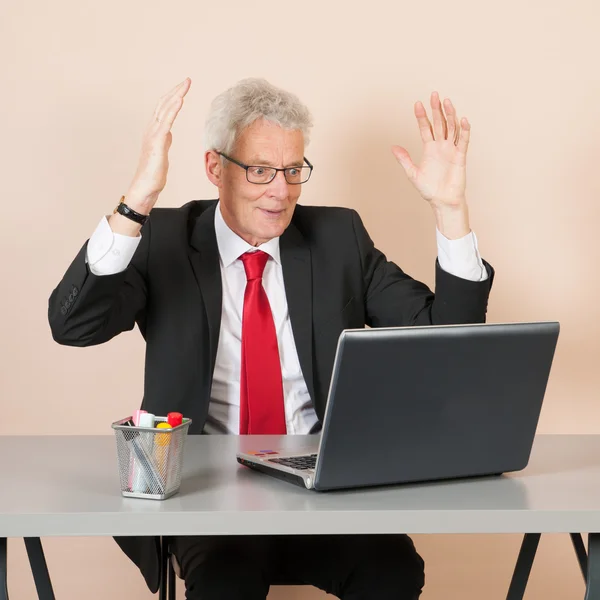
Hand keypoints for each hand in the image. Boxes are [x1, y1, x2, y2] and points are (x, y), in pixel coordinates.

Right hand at [125, 78, 191, 213]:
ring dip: (175, 95)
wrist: (145, 188)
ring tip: (185, 85)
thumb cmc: (152, 174)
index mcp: (153, 132)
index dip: (173, 97)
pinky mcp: (157, 142)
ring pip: (164, 109)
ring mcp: (153, 135)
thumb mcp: (162, 154)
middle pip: (163, 104)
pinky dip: (173, 109)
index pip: (163, 109)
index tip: (183, 87)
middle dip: (176, 90)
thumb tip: (169, 133)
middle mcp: (151, 130)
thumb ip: (164, 141)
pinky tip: (180, 100)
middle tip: (187, 80)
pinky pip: (166, 122)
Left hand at [392, 92, 469, 208]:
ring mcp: (451, 150)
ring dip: (450, 115)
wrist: (442, 201)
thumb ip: (404, 159)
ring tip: (447, 102)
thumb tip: (393, 147)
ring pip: (452, 128)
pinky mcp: (460, 157)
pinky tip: (462, 120)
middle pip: (440, 123)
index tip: (417, 104)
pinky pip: (463, 142)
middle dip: (436, 110)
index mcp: (429, 148)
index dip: (422, 116)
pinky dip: (463, 131)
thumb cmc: (429, 189)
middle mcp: (441, 146)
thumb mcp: (412, 173)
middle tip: (434, 95)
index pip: (426, 128)